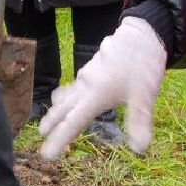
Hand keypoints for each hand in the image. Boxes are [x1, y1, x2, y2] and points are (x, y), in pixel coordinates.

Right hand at [39, 17, 166, 158]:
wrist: (143, 30)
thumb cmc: (143, 64)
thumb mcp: (144, 96)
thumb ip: (139, 121)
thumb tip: (139, 149)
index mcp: (95, 94)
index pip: (72, 122)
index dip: (59, 139)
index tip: (46, 154)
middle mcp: (86, 83)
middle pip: (63, 106)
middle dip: (52, 121)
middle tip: (41, 133)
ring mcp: (88, 72)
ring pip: (68, 92)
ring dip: (59, 106)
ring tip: (53, 114)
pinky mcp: (94, 64)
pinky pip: (76, 82)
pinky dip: (69, 92)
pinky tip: (74, 93)